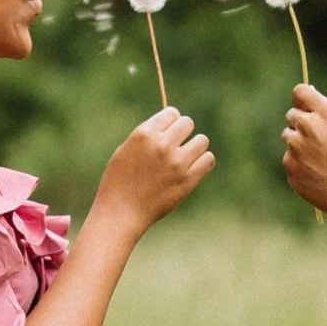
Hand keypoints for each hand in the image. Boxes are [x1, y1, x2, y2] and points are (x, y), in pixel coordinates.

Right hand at [96, 107, 213, 231]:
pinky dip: (203, 161)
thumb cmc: (119, 181)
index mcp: (144, 134)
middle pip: (188, 123)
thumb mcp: (125, 150)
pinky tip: (192, 167)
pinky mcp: (187, 180)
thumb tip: (170, 126)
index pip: (172, 113)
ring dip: (195, 147)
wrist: (121, 212)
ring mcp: (177, 163)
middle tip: (176, 146)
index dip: (170, 122)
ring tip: (184, 157)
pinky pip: (208, 160)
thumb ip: (148, 136)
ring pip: (202, 141)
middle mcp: (162, 145)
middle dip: (183, 132)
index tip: (167, 133)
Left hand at [281, 84, 326, 225]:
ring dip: (298, 144)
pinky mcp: (289, 164)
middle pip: (291, 115)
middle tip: (316, 139)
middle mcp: (308, 126)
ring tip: (319, 159)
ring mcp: (295, 145)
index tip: (303, 105)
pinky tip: (315, 173)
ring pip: (288, 137)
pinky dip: (298, 163)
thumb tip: (310, 104)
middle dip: (300, 124)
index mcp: (326, 113)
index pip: (300, 92)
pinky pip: (289, 158)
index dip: (301, 99)